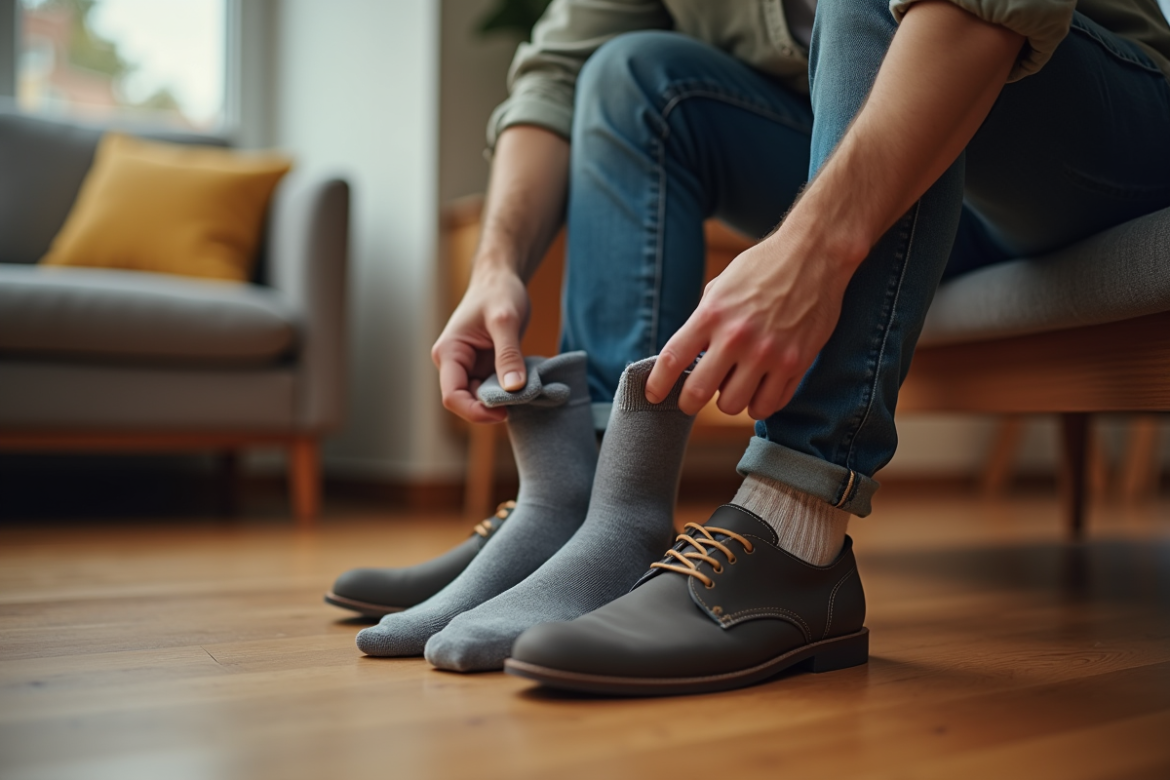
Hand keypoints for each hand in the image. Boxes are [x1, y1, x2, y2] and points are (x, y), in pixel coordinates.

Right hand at [431, 266, 530, 422]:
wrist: (501, 279)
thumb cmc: (498, 292)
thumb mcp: (506, 321)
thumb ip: (509, 354)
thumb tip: (514, 389)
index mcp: (448, 353)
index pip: (453, 397)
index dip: (475, 411)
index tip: (504, 412)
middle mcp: (454, 364)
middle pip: (467, 402)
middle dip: (492, 407)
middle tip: (524, 401)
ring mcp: (469, 367)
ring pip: (482, 398)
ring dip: (503, 401)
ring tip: (528, 391)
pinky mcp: (484, 368)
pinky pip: (494, 389)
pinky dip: (510, 392)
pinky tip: (527, 385)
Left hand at [644, 230, 859, 419]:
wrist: (815, 254)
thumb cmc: (763, 267)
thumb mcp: (721, 286)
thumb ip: (703, 321)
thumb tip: (687, 357)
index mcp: (711, 314)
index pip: (672, 359)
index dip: (656, 384)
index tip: (652, 395)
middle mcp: (737, 337)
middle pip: (698, 393)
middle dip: (689, 402)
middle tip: (691, 400)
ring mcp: (768, 353)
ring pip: (734, 406)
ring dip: (729, 401)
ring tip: (734, 387)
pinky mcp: (795, 363)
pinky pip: (770, 404)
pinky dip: (760, 404)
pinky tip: (759, 391)